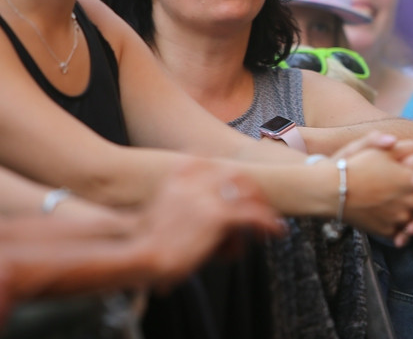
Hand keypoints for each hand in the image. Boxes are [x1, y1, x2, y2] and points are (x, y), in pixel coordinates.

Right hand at [139, 160, 282, 286]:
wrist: (137, 255)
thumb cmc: (142, 246)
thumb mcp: (158, 216)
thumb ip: (181, 209)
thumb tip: (204, 226)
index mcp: (174, 178)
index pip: (202, 157)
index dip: (220, 167)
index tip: (230, 178)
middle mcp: (192, 182)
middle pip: (232, 171)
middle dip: (249, 187)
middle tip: (258, 202)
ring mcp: (206, 196)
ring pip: (245, 192)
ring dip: (260, 206)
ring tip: (269, 221)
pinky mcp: (217, 216)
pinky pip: (252, 215)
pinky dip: (268, 222)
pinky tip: (276, 231)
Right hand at [334, 140, 412, 245]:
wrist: (328, 191)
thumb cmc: (350, 165)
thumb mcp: (370, 144)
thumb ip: (389, 141)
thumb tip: (396, 141)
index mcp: (412, 179)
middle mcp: (411, 201)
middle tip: (411, 186)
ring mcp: (400, 219)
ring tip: (400, 203)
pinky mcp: (388, 232)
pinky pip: (403, 232)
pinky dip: (401, 228)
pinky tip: (391, 217)